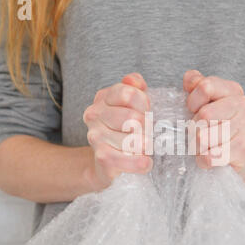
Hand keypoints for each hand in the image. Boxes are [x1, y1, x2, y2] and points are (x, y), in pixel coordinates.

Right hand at [83, 73, 152, 189]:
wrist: (107, 162)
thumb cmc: (125, 130)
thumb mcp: (132, 104)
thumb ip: (136, 88)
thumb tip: (136, 82)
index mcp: (104, 98)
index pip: (128, 93)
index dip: (144, 103)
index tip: (147, 111)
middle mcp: (95, 115)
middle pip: (131, 117)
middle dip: (147, 127)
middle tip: (149, 133)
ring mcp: (96, 136)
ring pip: (130, 139)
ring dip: (145, 145)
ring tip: (148, 148)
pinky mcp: (101, 157)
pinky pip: (123, 159)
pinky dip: (138, 163)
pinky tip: (146, 163)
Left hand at [183, 70, 244, 178]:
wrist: (238, 157)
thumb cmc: (216, 127)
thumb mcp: (203, 103)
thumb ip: (195, 85)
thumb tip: (190, 78)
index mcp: (233, 90)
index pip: (206, 87)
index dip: (192, 101)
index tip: (191, 110)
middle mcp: (244, 105)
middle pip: (205, 114)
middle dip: (193, 127)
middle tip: (195, 133)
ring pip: (206, 136)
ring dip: (196, 145)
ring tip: (200, 147)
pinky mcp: (244, 150)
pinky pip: (213, 155)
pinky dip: (203, 159)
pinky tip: (205, 158)